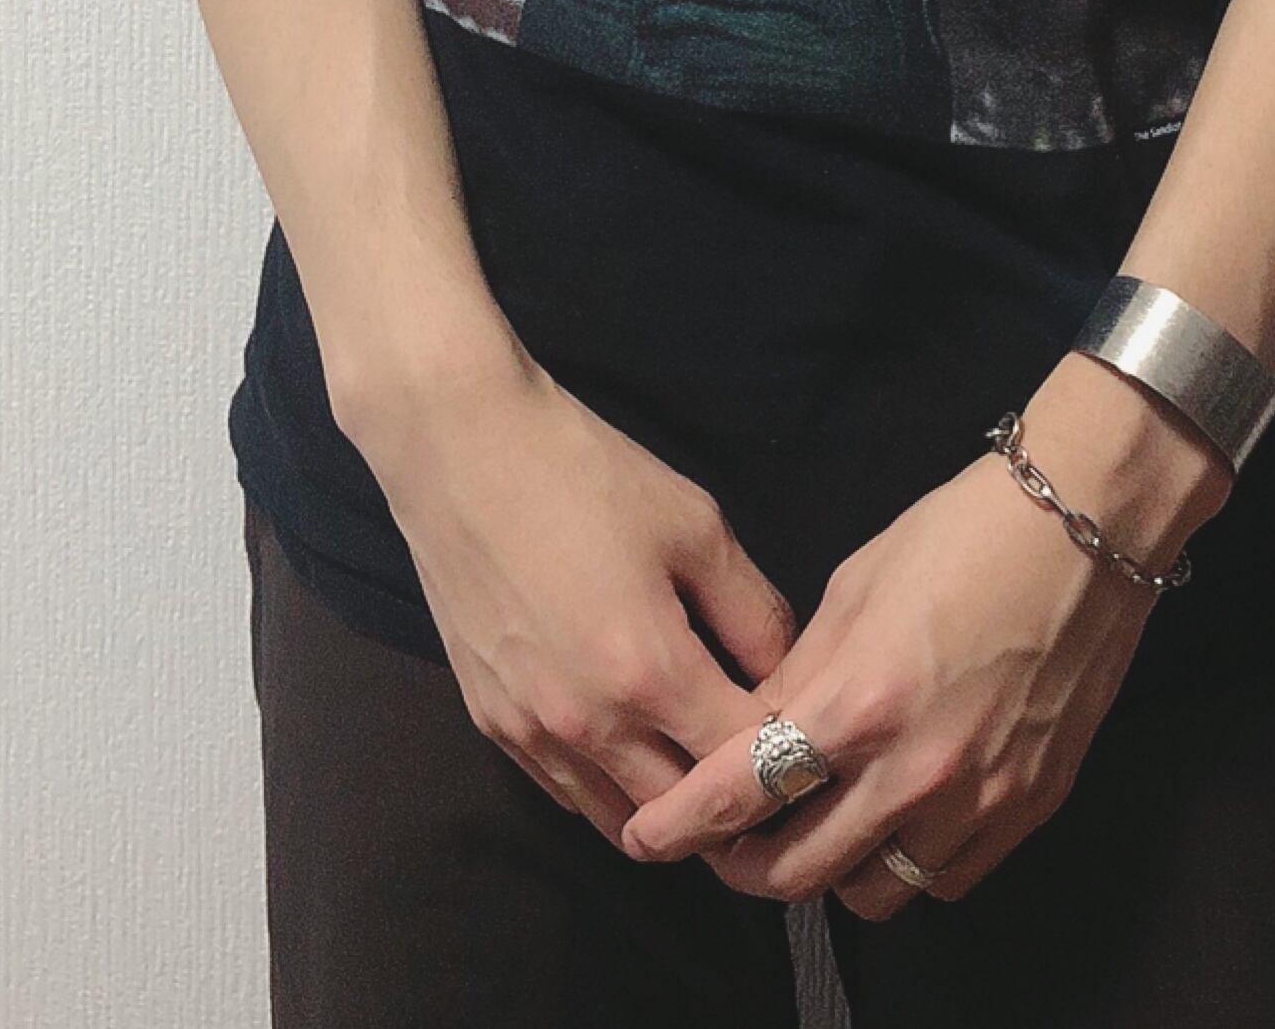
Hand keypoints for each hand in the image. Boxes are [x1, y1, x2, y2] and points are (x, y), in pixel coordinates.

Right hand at [338, 343, 799, 853]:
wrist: (463, 453)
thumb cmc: (586, 476)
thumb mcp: (696, 526)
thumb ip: (754, 611)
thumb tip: (787, 674)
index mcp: (650, 672)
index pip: (744, 760)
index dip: (787, 756)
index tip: (810, 738)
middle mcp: (588, 724)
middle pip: (682, 812)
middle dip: (730, 801)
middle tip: (763, 772)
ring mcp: (531, 731)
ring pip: (620, 821)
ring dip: (669, 810)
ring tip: (705, 777)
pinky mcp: (491, 723)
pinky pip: (566, 793)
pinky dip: (611, 792)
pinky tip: (636, 753)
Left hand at [617, 364, 1227, 916]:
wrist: (1084, 527)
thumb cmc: (963, 534)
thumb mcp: (855, 585)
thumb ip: (801, 673)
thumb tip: (758, 729)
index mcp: (860, 700)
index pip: (742, 793)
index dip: (681, 826)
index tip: (646, 837)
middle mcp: (915, 768)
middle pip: (798, 870)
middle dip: (744, 866)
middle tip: (727, 843)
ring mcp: (978, 798)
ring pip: (872, 891)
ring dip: (829, 871)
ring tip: (820, 826)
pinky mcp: (1029, 807)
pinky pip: (944, 879)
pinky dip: (906, 863)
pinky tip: (897, 817)